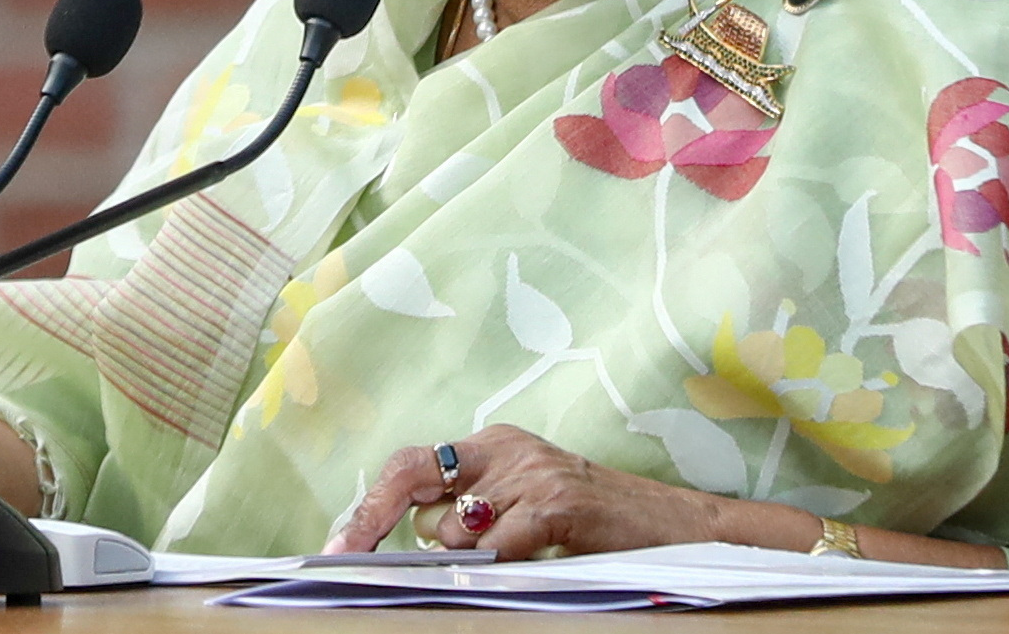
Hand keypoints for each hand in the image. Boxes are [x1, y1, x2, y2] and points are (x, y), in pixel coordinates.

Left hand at [323, 424, 742, 560]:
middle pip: (412, 474)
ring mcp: (530, 471)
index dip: (369, 503)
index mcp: (494, 444)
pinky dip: (491, 565)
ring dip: (463, 557)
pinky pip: (497, 545)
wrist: (672, 523)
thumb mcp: (525, 507)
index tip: (336, 544)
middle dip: (373, 518)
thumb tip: (413, 539)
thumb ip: (474, 514)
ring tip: (510, 557)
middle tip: (344, 557)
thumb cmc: (594, 523)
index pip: (412, 463)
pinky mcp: (555, 502)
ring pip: (454, 527)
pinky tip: (512, 565)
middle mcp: (506, 448)